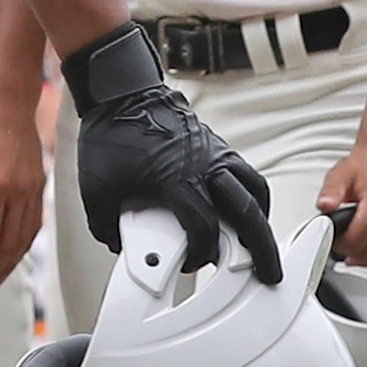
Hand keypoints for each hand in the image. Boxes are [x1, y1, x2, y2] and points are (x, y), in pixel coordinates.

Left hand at [74, 83, 280, 280]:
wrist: (121, 94)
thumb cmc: (111, 135)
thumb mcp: (96, 189)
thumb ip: (105, 224)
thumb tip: (116, 244)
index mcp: (177, 181)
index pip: (205, 229)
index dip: (201, 254)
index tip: (193, 264)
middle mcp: (205, 167)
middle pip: (248, 214)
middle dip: (262, 249)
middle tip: (269, 272)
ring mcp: (215, 154)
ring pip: (255, 191)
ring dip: (262, 220)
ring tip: (261, 242)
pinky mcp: (216, 145)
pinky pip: (246, 174)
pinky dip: (253, 195)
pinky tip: (246, 209)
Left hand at [315, 144, 366, 266]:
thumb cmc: (366, 165)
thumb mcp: (339, 176)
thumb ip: (329, 193)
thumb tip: (324, 207)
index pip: (356, 242)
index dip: (338, 245)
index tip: (332, 237)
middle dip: (349, 252)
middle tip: (339, 241)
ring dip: (364, 257)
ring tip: (352, 244)